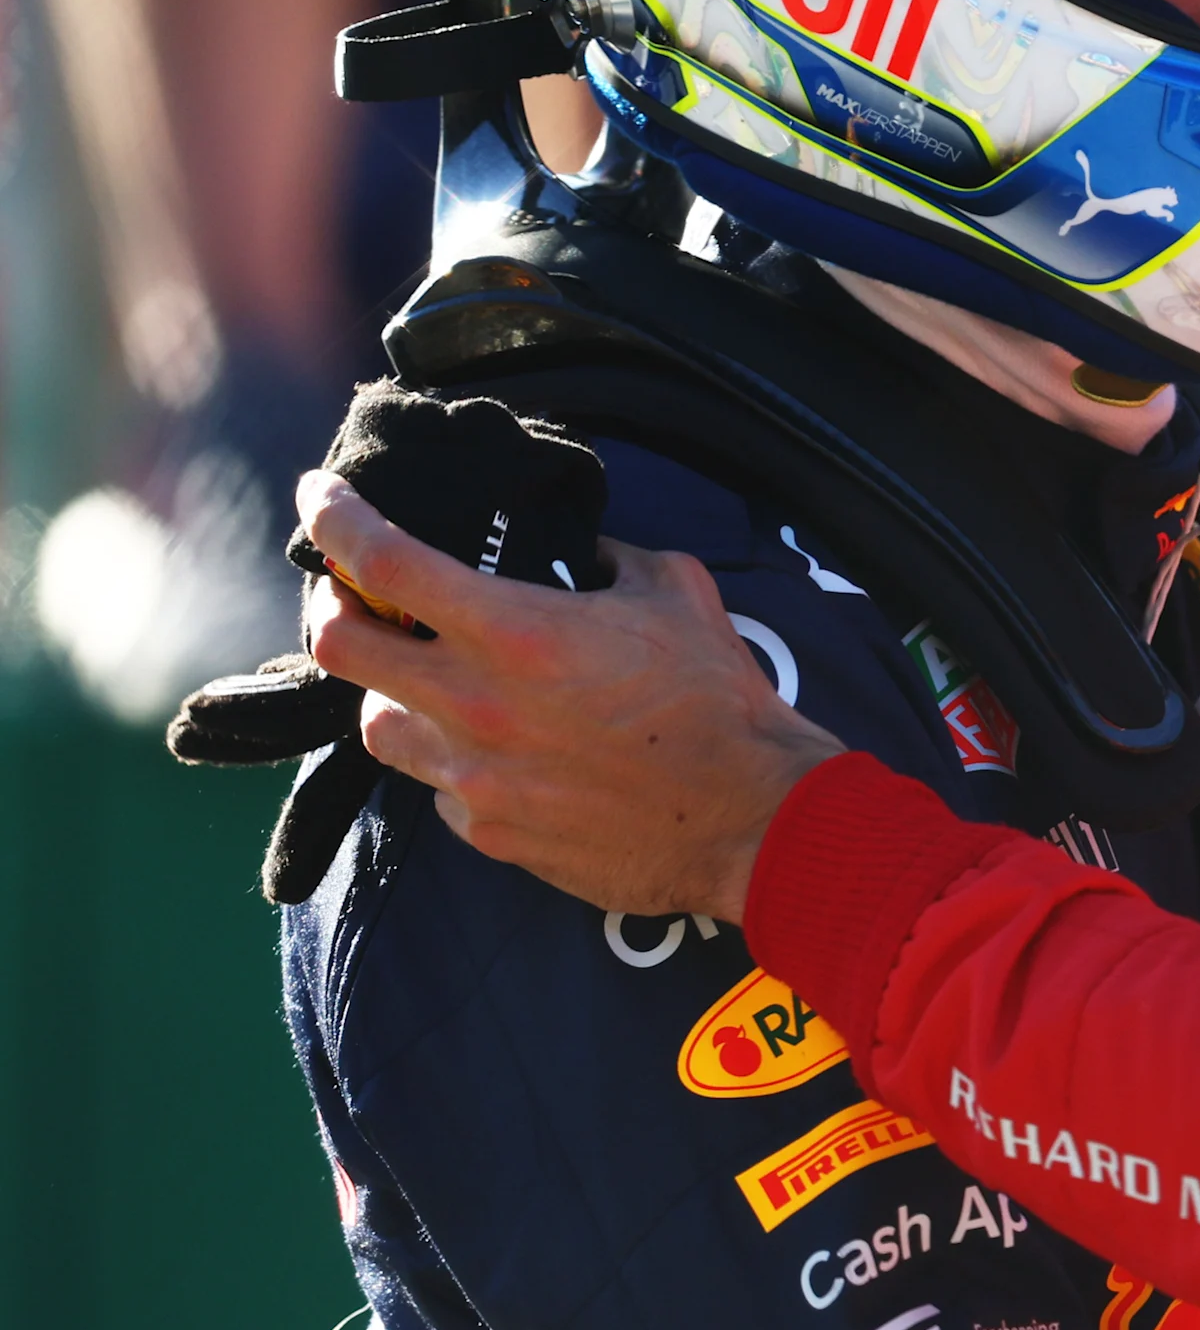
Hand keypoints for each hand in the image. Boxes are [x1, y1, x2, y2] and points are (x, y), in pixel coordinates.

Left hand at [299, 471, 843, 921]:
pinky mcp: (487, 834)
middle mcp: (473, 705)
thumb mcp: (674, 590)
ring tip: (435, 679)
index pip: (383, 559)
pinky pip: (438, 786)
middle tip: (353, 592)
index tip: (321, 495)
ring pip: (377, 725)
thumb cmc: (718, 698)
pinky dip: (454, 758)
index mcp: (516, 631)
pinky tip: (504, 748)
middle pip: (339, 647)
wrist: (747, 817)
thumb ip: (607, 561)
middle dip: (333, 607)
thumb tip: (577, 553)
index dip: (334, 517)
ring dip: (393, 691)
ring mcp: (472, 779)